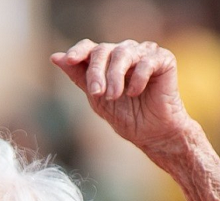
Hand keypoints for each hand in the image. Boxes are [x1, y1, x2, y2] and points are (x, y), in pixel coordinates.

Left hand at [51, 39, 191, 151]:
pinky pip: (146, 61)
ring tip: (114, 96)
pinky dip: (138, 78)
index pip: (90, 47)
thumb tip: (55, 57)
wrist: (152, 133)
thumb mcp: (96, 98)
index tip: (69, 61)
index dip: (78, 51)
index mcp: (107, 60)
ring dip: (115, 76)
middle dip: (96, 72)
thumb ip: (78, 76)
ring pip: (123, 52)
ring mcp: (145, 53)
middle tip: (97, 93)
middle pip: (103, 50)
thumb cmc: (125, 115)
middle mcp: (125, 52)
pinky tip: (135, 92)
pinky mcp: (164, 59)